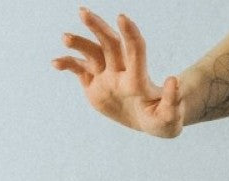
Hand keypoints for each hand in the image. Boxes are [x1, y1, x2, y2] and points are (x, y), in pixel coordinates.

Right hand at [52, 7, 183, 137]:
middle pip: (109, 44)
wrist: (149, 120)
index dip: (130, 34)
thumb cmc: (163, 119)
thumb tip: (173, 80)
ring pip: (91, 52)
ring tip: (65, 39)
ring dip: (79, 43)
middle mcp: (120, 72)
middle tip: (83, 12)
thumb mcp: (170, 118)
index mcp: (138, 79)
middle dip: (97, 27)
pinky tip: (55, 63)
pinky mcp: (94, 84)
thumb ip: (172, 101)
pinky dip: (67, 64)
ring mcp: (106, 76)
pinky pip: (78, 70)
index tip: (122, 18)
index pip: (135, 50)